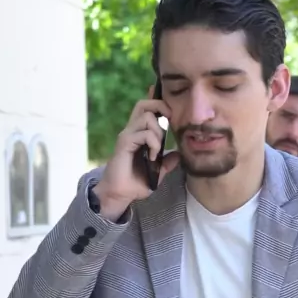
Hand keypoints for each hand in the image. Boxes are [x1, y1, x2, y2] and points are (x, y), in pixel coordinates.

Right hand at [93, 92, 178, 219]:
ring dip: (158, 133)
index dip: (157, 102)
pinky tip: (153, 157)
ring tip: (157, 151)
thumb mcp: (157, 173)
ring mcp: (127, 136)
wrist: (119, 194)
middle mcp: (132, 131)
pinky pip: (144, 134)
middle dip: (160, 108)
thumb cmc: (135, 183)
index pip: (146, 109)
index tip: (170, 112)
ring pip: (147, 117)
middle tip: (169, 123)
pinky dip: (154, 144)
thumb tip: (178, 154)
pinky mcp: (124, 143)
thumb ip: (167, 162)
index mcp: (138, 134)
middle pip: (144, 104)